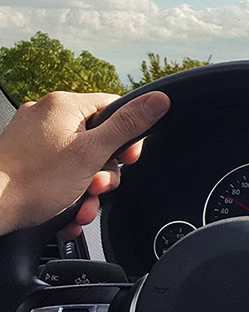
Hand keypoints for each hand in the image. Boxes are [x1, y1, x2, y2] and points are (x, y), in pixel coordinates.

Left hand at [0, 91, 169, 235]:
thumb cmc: (32, 181)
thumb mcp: (92, 152)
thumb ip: (128, 125)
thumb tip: (158, 101)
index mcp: (65, 106)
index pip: (114, 108)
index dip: (127, 136)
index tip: (127, 158)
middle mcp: (48, 117)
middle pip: (98, 140)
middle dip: (104, 172)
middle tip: (97, 186)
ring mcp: (35, 139)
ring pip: (80, 162)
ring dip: (88, 190)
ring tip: (80, 205)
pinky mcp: (26, 160)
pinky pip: (61, 172)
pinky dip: (69, 193)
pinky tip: (68, 210)